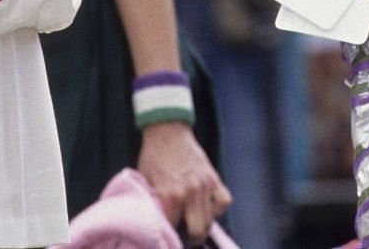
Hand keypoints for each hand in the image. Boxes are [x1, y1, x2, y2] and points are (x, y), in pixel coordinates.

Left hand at [137, 120, 231, 242]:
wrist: (167, 131)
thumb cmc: (152, 157)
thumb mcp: (145, 182)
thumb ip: (153, 203)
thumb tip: (157, 223)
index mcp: (169, 195)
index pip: (172, 229)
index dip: (168, 235)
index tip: (167, 236)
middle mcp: (189, 193)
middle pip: (197, 231)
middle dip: (190, 238)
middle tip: (184, 237)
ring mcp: (204, 185)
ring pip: (210, 220)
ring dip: (202, 226)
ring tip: (195, 225)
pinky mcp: (213, 177)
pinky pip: (224, 201)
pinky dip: (218, 209)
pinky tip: (208, 208)